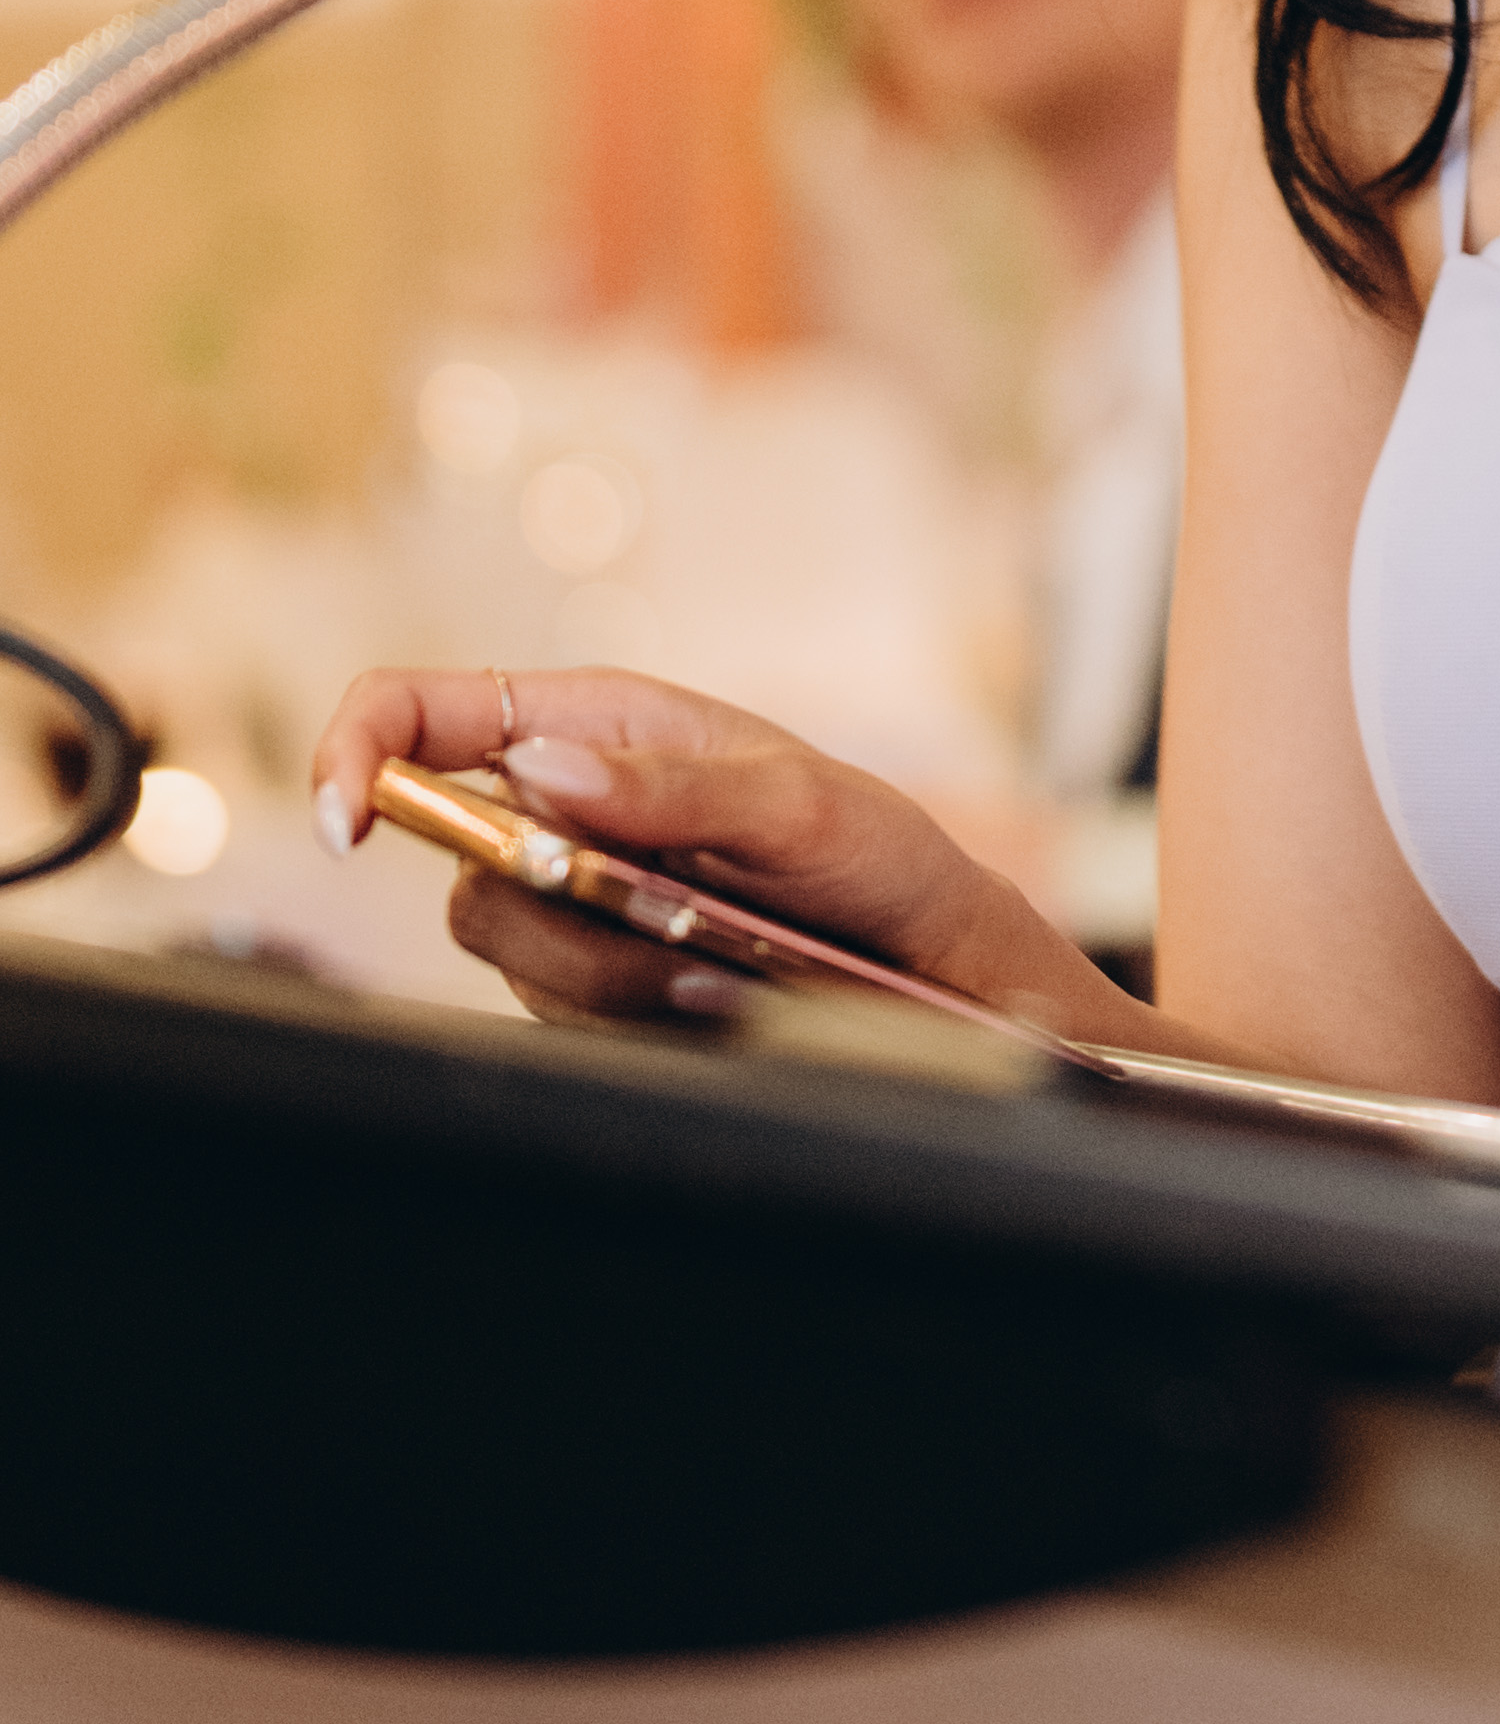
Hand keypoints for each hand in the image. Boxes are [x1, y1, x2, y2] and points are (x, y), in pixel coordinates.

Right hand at [309, 666, 1102, 1042]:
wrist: (927, 961)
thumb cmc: (872, 851)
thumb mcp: (793, 803)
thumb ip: (666, 787)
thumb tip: (534, 770)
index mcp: (595, 725)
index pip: (422, 710)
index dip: (356, 751)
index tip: (347, 824)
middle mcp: (564, 808)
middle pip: (453, 862)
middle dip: (544, 901)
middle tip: (662, 912)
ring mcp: (571, 902)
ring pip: (503, 950)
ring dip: (609, 969)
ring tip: (722, 962)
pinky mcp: (591, 982)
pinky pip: (553, 1012)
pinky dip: (631, 1013)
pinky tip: (714, 997)